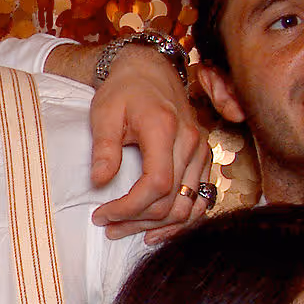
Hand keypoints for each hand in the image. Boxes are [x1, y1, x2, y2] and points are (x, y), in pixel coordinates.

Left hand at [84, 46, 210, 242]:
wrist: (150, 71)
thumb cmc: (125, 90)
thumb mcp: (105, 113)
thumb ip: (104, 148)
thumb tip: (99, 181)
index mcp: (165, 130)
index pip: (156, 184)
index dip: (130, 208)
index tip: (103, 214)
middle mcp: (191, 143)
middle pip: (173, 200)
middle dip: (138, 221)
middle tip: (109, 227)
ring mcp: (202, 151)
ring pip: (189, 205)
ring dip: (160, 226)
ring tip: (129, 231)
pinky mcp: (204, 158)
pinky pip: (200, 198)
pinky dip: (182, 218)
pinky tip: (159, 228)